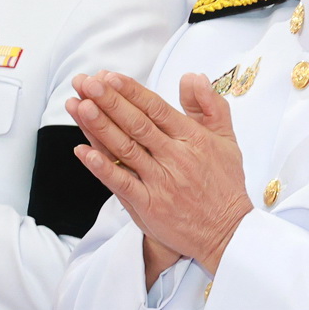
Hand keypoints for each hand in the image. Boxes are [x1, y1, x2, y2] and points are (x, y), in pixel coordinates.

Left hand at [66, 71, 251, 279]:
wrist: (229, 232)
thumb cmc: (225, 184)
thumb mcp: (227, 140)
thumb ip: (210, 106)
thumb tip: (193, 77)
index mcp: (193, 139)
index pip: (157, 108)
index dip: (132, 91)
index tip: (110, 76)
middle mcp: (176, 157)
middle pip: (137, 125)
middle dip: (110, 101)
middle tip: (87, 83)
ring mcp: (161, 182)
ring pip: (125, 149)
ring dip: (100, 127)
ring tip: (79, 106)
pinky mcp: (150, 205)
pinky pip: (121, 183)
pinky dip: (101, 167)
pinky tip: (82, 151)